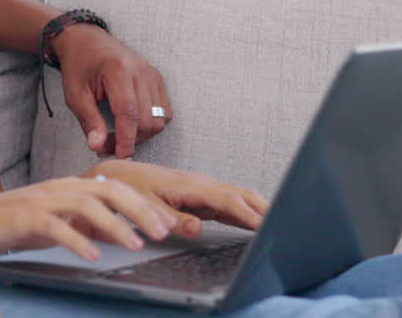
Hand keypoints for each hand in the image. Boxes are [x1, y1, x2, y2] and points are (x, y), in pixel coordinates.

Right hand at [0, 176, 176, 260]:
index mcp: (69, 186)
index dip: (144, 204)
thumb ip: (83, 221)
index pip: (115, 188)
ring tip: (135, 245)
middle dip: (139, 210)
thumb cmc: (13, 221)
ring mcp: (42, 200)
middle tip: (162, 232)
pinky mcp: (26, 217)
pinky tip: (93, 256)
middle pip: (109, 190)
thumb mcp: (56, 219)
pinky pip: (56, 226)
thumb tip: (117, 230)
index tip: (167, 223)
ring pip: (87, 205)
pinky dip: (77, 240)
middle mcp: (59, 188)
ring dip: (115, 225)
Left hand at [54, 25, 170, 158]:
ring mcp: (152, 74)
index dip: (126, 140)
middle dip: (129, 140)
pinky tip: (131, 123)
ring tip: (116, 135)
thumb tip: (98, 147)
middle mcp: (141, 71)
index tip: (119, 157)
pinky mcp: (157, 79)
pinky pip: (165, 112)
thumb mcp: (75, 94)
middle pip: (147, 120)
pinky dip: (151, 124)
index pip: (129, 113)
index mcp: (119, 70)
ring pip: (160, 120)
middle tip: (104, 145)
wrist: (87, 41)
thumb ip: (88, 120)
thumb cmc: (78, 66)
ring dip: (141, 134)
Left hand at [83, 160, 269, 237]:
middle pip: (239, 194)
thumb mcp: (146, 206)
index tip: (267, 225)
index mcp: (188, 185)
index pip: (227, 199)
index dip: (248, 213)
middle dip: (262, 207)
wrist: (116, 174)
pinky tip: (254, 220)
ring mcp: (200, 187)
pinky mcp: (198, 194)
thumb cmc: (129, 188)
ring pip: (236, 196)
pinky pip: (226, 201)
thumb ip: (172, 218)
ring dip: (257, 207)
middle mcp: (198, 183)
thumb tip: (197, 227)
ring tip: (279, 221)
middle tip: (286, 222)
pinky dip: (244, 209)